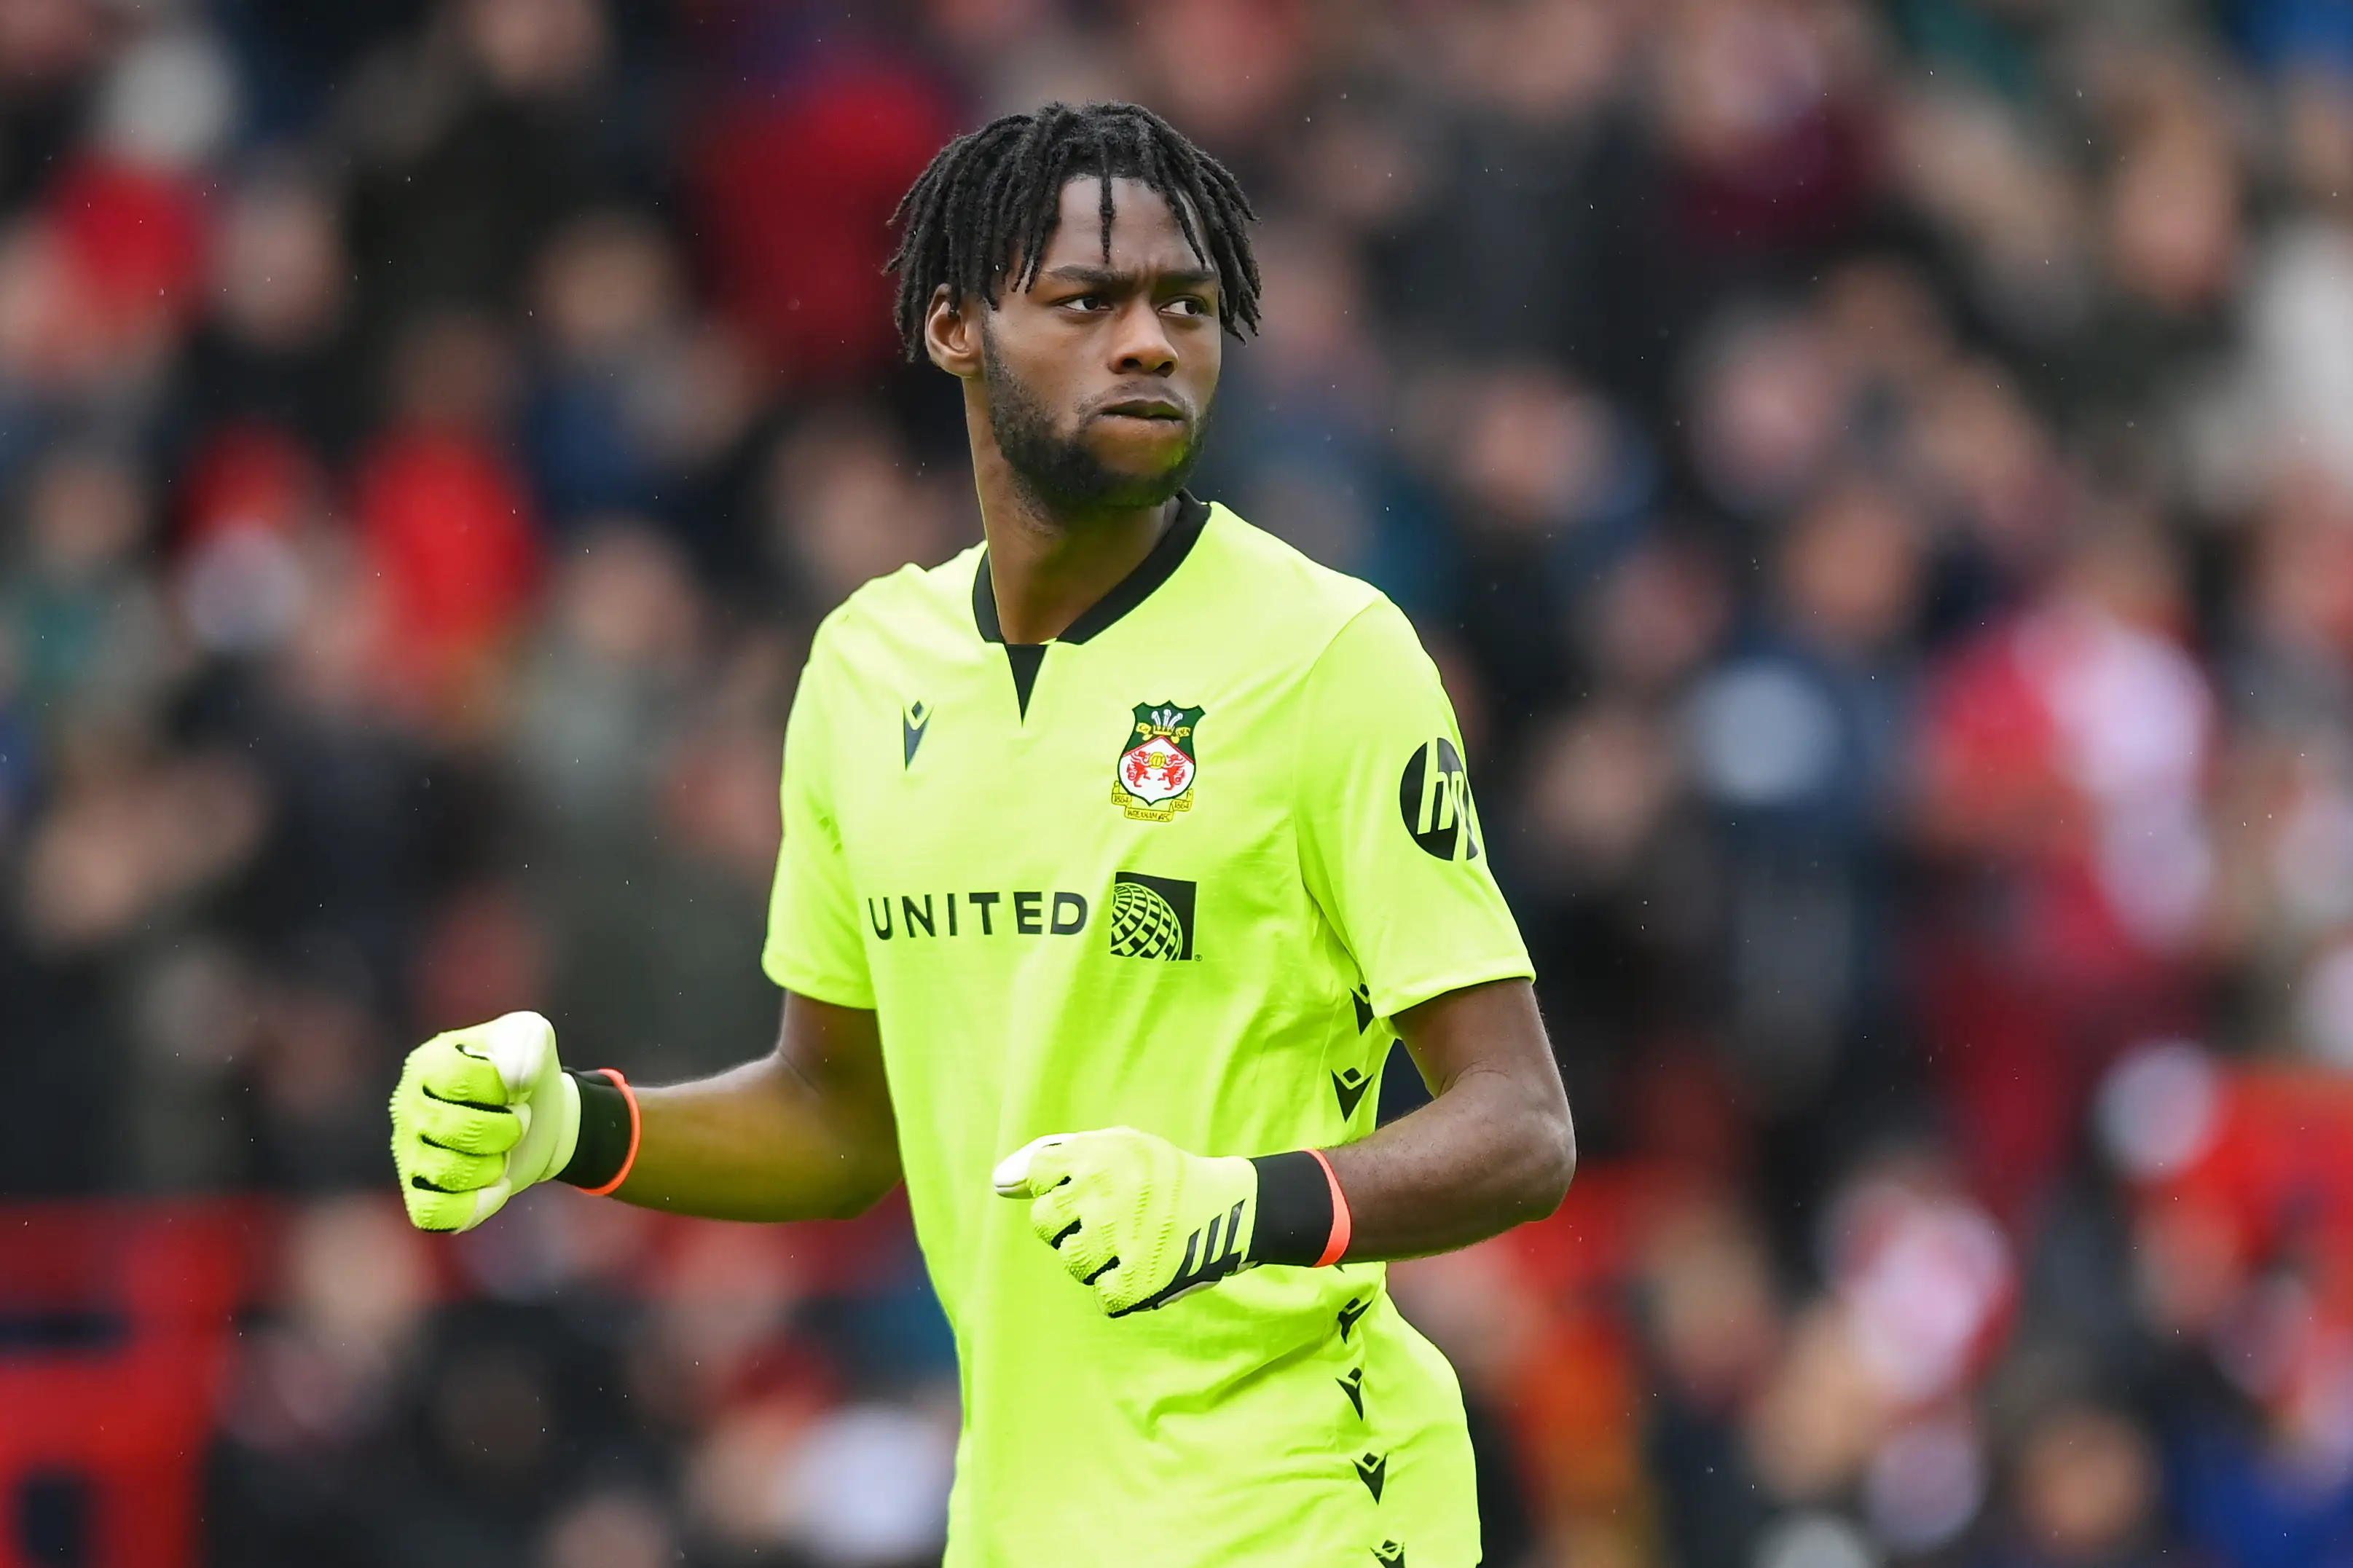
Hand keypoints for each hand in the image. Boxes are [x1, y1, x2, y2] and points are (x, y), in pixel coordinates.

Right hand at [388, 1011, 580, 1231]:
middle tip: (521, 1121)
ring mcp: (409, 1152)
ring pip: (446, 1174)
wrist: (536, 1112)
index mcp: (428, 1063)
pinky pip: (432, 1214)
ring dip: (495, 1166)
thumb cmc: (525, 1069)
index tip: (519, 1087)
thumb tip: (513, 1079)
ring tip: (505, 1151)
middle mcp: (408, 1107)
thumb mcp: (532, 1036)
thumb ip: (524, 1042)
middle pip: (453, 1129)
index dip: (502, 1088)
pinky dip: (473, 1207)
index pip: (457, 1079)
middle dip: (506, 1128)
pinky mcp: (419, 1190)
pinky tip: (497, 1189)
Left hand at [992, 1127, 1257, 1316]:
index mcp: (1098, 1155)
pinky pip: (1102, 1296)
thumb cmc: (1158, 1175)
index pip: (1039, 1174)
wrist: (1230, 1206)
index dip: (1060, 1183)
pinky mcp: (1140, 1278)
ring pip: (1072, 1261)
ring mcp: (1122, 1238)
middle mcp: (1105, 1193)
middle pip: (1044, 1222)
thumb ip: (1050, 1157)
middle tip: (1106, 1220)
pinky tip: (1140, 1267)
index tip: (1089, 1186)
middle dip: (1068, 1225)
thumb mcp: (1112, 1145)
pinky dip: (1119, 1289)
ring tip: (1127, 1243)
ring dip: (1094, 1259)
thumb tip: (997, 1185)